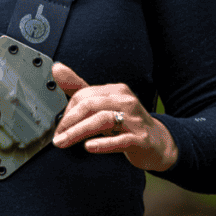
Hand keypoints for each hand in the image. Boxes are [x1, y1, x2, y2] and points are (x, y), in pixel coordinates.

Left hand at [51, 63, 177, 171]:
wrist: (157, 143)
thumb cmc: (126, 123)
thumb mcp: (103, 105)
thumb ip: (79, 88)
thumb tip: (57, 68)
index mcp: (115, 91)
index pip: (83, 95)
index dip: (67, 112)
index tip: (59, 128)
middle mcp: (126, 102)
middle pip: (90, 105)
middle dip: (69, 121)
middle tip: (57, 137)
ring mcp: (135, 120)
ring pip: (103, 120)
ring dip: (79, 132)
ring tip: (64, 142)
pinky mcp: (141, 140)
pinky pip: (121, 140)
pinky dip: (103, 143)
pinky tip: (89, 147)